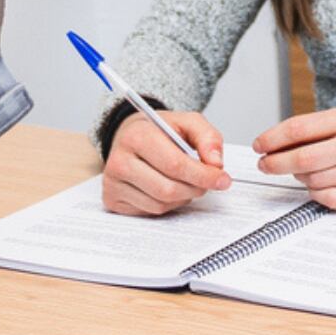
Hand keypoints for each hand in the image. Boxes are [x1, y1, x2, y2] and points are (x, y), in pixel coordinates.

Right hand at [100, 111, 228, 214]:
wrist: (130, 136)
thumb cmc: (160, 131)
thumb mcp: (187, 122)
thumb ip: (208, 137)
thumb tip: (216, 163)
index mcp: (137, 136)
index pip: (175, 164)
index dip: (203, 175)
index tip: (223, 180)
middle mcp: (119, 161)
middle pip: (168, 189)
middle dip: (195, 188)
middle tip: (207, 181)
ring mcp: (113, 183)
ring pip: (161, 204)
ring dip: (183, 197)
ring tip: (185, 181)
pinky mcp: (112, 201)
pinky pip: (151, 212)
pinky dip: (168, 204)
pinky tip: (168, 187)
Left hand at [254, 106, 335, 208]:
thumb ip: (316, 128)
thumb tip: (276, 143)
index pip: (300, 128)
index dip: (273, 138)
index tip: (260, 145)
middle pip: (303, 158)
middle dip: (276, 162)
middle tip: (265, 164)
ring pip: (314, 180)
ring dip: (298, 177)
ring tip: (300, 170)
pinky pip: (330, 199)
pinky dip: (315, 193)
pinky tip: (316, 185)